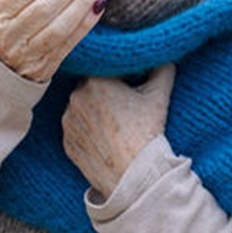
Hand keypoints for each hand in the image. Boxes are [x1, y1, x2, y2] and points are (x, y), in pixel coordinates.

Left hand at [62, 64, 175, 198]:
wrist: (134, 175)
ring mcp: (68, 120)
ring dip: (93, 111)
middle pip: (91, 87)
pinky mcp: (66, 140)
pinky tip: (104, 138)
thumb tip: (166, 57)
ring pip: (81, 108)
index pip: (105, 70)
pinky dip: (86, 131)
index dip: (119, 76)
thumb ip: (161, 71)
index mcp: (95, 81)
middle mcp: (75, 97)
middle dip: (104, 92)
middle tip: (123, 105)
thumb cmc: (146, 133)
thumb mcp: (158, 98)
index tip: (129, 84)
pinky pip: (76, 129)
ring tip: (115, 125)